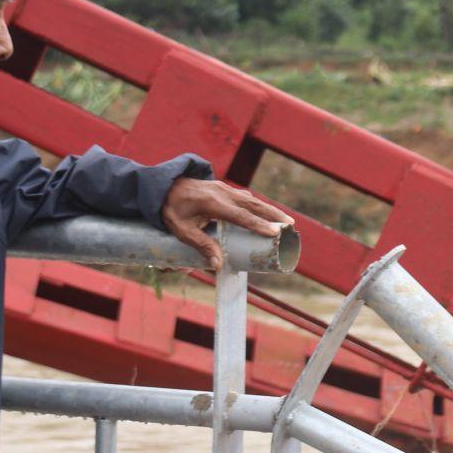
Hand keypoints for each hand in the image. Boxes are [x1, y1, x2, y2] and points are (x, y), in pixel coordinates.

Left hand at [161, 177, 294, 270]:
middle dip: (273, 215)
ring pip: (252, 200)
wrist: (162, 187)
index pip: (240, 216)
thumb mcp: (182, 230)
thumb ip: (201, 246)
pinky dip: (259, 206)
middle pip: (253, 204)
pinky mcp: (224, 189)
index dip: (258, 225)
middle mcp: (222, 192)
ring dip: (270, 209)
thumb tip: (219, 265)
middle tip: (290, 226)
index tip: (275, 232)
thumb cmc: (171, 210)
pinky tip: (267, 213)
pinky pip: (246, 198)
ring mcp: (224, 188)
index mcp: (212, 202)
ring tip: (286, 221)